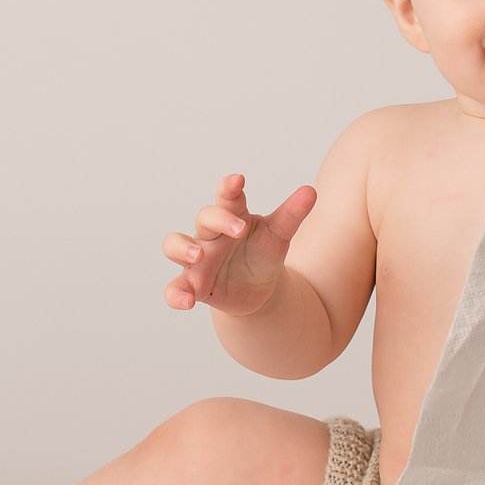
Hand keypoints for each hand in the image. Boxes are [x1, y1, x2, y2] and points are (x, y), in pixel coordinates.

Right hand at [163, 172, 316, 315]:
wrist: (259, 291)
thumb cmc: (263, 255)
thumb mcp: (279, 236)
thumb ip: (291, 215)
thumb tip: (310, 191)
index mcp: (232, 216)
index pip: (227, 197)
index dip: (229, 188)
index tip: (238, 181)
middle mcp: (211, 235)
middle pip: (204, 218)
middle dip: (218, 220)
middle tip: (239, 230)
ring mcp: (198, 260)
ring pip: (174, 246)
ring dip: (182, 248)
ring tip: (197, 255)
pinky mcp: (193, 285)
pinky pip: (175, 288)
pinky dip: (175, 295)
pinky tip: (186, 302)